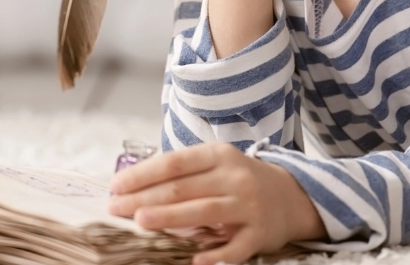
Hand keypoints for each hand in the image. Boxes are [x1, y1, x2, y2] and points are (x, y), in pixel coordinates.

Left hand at [107, 143, 325, 263]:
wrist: (293, 196)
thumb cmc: (240, 180)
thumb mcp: (215, 164)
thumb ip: (183, 173)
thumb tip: (134, 184)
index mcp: (218, 156)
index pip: (173, 163)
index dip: (142, 174)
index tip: (116, 185)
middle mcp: (234, 177)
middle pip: (183, 188)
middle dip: (145, 198)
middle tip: (117, 207)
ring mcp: (249, 205)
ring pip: (203, 211)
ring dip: (170, 218)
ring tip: (142, 221)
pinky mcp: (261, 233)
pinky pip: (235, 248)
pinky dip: (216, 256)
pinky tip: (195, 261)